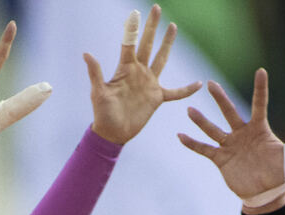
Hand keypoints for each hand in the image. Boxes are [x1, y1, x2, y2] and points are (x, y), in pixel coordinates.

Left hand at [85, 5, 201, 144]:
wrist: (113, 133)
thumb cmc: (102, 113)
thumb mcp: (98, 93)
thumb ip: (96, 73)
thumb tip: (86, 54)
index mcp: (125, 69)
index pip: (130, 43)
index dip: (133, 28)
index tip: (136, 12)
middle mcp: (138, 72)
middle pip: (148, 44)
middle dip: (153, 27)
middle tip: (157, 8)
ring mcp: (149, 84)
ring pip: (161, 59)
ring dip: (167, 44)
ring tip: (173, 27)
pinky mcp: (157, 98)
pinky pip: (175, 92)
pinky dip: (186, 90)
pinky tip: (198, 84)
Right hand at [178, 68, 284, 213]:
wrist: (267, 194)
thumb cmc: (282, 173)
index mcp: (260, 130)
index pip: (260, 104)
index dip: (261, 89)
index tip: (261, 71)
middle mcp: (243, 134)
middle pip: (230, 112)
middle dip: (221, 98)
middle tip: (210, 83)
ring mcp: (230, 146)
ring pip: (213, 129)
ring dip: (201, 121)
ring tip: (189, 109)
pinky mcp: (221, 159)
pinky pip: (204, 149)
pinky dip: (193, 143)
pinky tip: (180, 136)